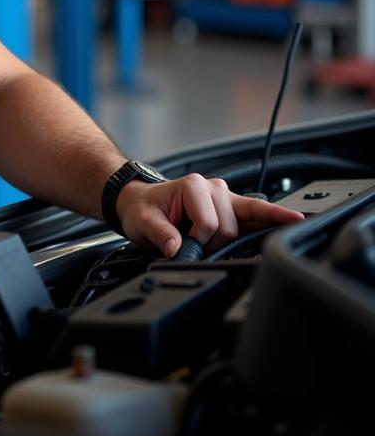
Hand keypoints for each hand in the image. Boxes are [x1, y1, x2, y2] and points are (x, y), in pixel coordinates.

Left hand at [115, 174, 304, 258]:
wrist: (141, 202)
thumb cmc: (143, 208)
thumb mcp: (143, 222)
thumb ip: (161, 234)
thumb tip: (177, 248)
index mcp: (193, 186)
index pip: (210, 223)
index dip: (197, 241)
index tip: (181, 243)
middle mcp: (214, 188)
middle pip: (229, 228)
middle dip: (210, 243)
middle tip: (189, 241)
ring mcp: (226, 196)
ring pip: (244, 226)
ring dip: (226, 240)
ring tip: (203, 238)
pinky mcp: (234, 207)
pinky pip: (258, 213)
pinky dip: (275, 217)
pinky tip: (295, 219)